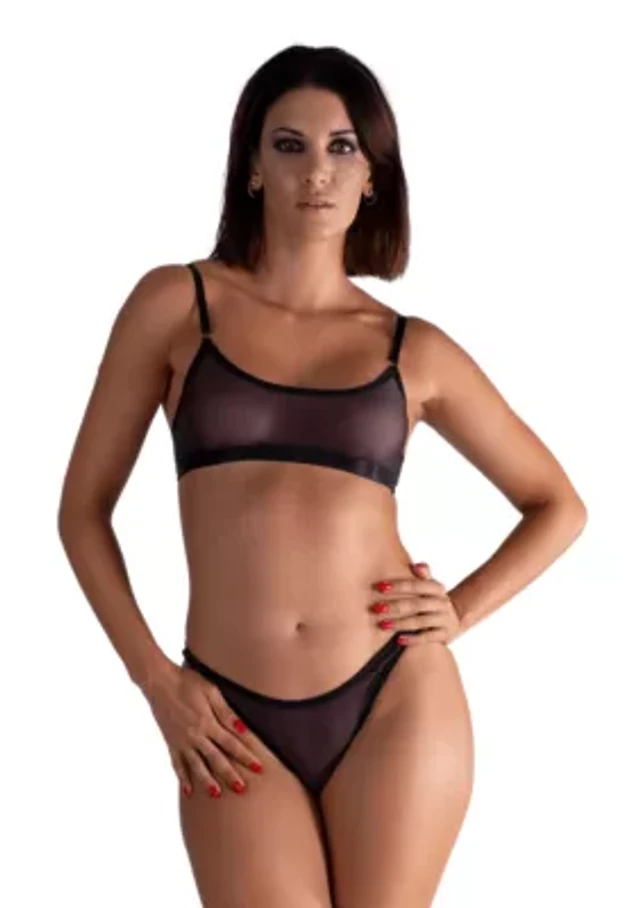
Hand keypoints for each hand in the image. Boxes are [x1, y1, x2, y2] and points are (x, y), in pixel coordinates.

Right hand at [141, 660, 265, 798]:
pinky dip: (183, 778)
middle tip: (241, 789)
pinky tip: (188, 791)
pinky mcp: (170, 743)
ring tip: (217, 794)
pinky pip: (177, 764)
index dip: (246, 756)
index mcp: (207, 723)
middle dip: (230, 774)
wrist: (158, 681)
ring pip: (197, 766)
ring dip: (207, 781)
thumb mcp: (211, 691)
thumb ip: (226, 712)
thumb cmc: (187, 682)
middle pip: (216, 759)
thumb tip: (243, 729)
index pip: (231, 744)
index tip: (258, 768)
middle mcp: (195, 736)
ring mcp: (181, 742)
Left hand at [369, 561, 462, 645]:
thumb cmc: (432, 600)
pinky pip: (427, 637)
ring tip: (383, 624)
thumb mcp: (430, 586)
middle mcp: (442, 603)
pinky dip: (413, 639)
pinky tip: (398, 639)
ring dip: (400, 623)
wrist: (454, 619)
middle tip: (377, 608)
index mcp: (437, 588)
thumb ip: (422, 576)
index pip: (417, 585)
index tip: (380, 587)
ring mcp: (445, 619)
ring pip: (420, 621)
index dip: (399, 586)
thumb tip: (418, 565)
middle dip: (395, 606)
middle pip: (416, 604)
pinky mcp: (445, 634)